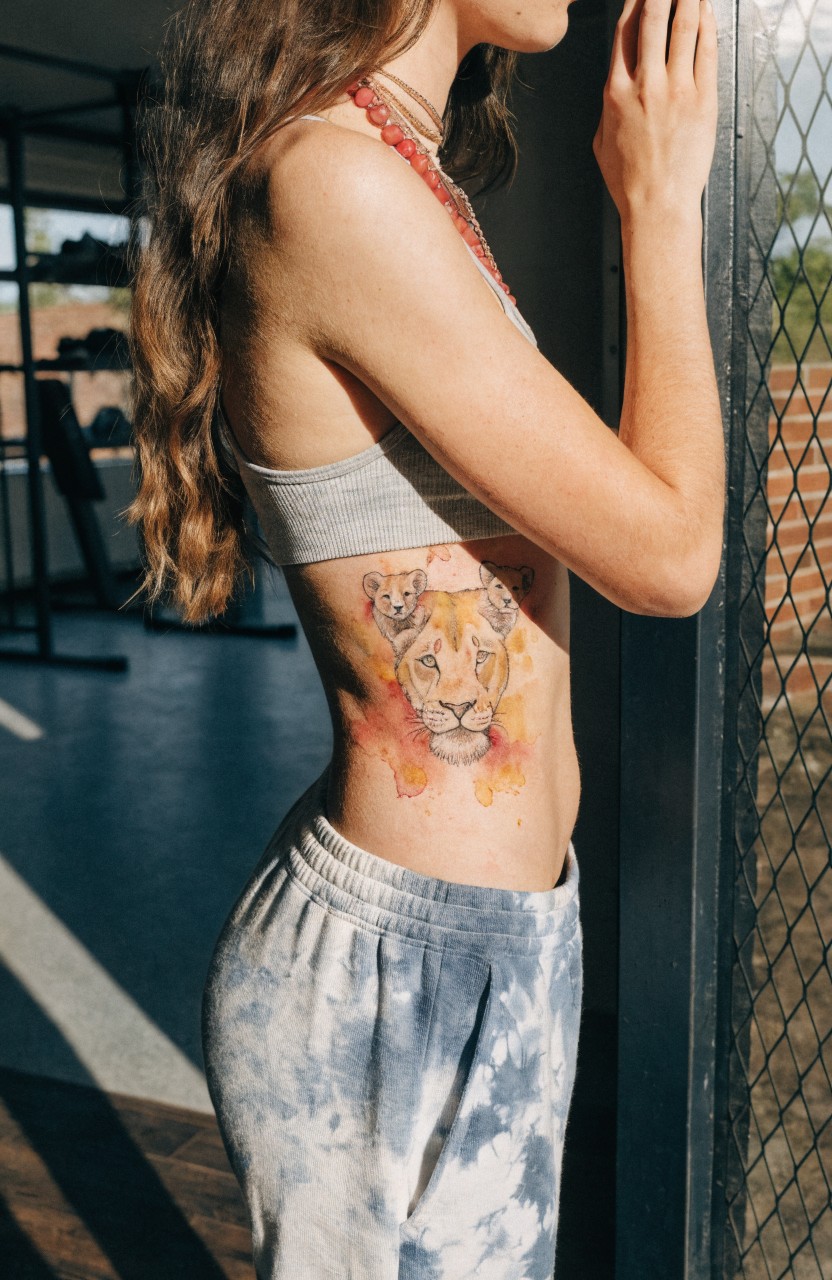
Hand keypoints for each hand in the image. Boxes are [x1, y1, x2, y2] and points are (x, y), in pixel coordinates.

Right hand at [592, 0, 717, 224]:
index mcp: (615, 93)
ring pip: (681, 28)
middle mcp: (644, 86)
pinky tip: (706, 9)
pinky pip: (705, 50)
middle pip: (652, 20)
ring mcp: (675, 91)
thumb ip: (608, 108)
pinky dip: (706, 24)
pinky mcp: (702, 100)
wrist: (657, 206)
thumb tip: (615, 90)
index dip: (633, 3)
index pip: (624, 34)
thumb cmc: (630, 182)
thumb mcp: (602, 142)